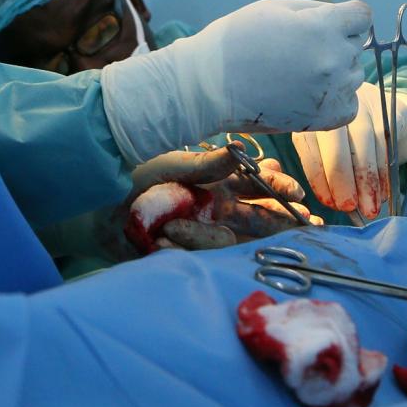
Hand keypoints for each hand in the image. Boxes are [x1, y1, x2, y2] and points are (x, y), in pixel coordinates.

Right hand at [102, 0, 371, 162]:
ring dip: (335, 70)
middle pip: (356, 44)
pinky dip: (335, 98)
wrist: (208, 87)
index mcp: (322, 27)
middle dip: (335, 42)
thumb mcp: (272, 8)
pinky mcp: (325, 118)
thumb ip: (314, 10)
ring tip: (298, 72)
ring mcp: (331, 91)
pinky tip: (309, 92)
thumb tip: (340, 17)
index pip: (362, 15)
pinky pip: (350, 104)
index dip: (345, 16)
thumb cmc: (235, 41)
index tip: (326, 22)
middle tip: (299, 49)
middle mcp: (333, 59)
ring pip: (353, 74)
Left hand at [126, 147, 320, 252]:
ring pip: (234, 238)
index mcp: (212, 180)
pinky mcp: (187, 252)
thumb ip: (203, 163)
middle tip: (310, 224)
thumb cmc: (131, 175)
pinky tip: (164, 239)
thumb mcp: (168, 163)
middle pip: (258, 216)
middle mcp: (213, 207)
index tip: (298, 193)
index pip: (254, 184)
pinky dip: (189, 244)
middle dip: (283, 219)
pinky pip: (203, 253)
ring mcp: (202, 230)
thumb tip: (239, 153)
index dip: (277, 187)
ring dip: (229, 235)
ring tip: (193, 227)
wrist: (95, 204)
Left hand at [291, 82, 406, 217]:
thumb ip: (322, 166)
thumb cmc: (341, 135)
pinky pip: (385, 147)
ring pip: (364, 148)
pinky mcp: (384, 113)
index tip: (329, 202)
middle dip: (343, 182)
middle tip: (349, 207)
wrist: (375, 106)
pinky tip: (382, 194)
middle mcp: (333, 108)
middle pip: (337, 147)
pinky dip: (383, 174)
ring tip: (369, 208)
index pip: (311, 149)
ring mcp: (360, 107)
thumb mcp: (321, 142)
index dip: (319, 178)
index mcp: (309, 116)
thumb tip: (332, 202)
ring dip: (367, 183)